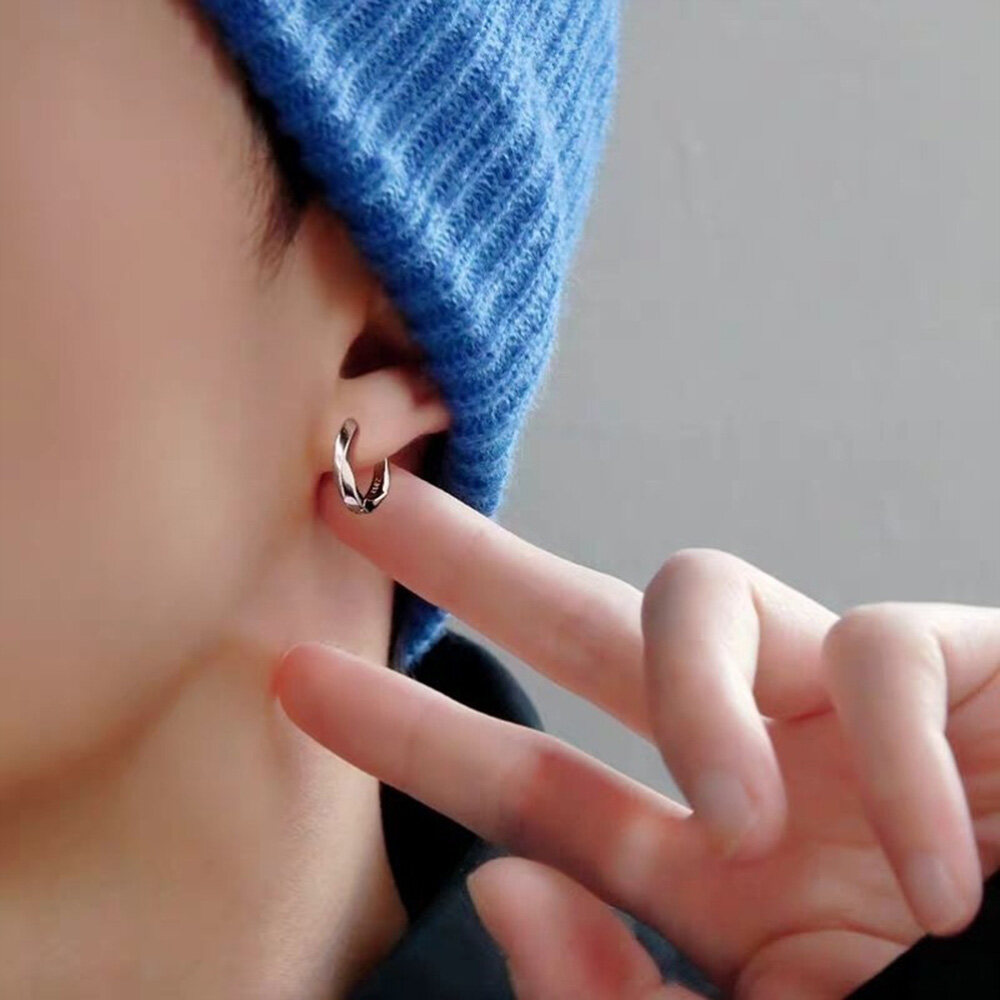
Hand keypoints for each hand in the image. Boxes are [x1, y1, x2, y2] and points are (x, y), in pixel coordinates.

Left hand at [273, 465, 999, 998]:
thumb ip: (619, 999)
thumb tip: (503, 889)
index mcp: (710, 867)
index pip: (530, 785)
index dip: (412, 733)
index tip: (301, 678)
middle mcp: (763, 764)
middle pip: (582, 627)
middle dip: (472, 563)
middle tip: (360, 501)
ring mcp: (849, 707)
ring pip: (702, 588)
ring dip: (688, 693)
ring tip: (728, 812)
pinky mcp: (958, 666)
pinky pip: (885, 650)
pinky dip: (892, 760)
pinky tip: (930, 866)